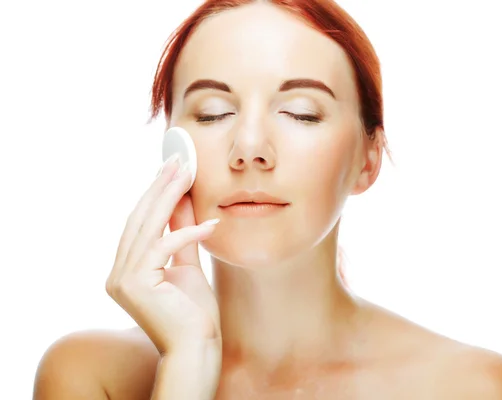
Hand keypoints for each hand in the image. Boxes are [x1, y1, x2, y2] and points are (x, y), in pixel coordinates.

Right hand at [106, 156, 221, 355]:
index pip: (140, 224)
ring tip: (188, 174)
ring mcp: (121, 279)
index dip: (155, 194)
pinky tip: (211, 224)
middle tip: (177, 159)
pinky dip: (188, 234)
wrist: (196, 349)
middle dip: (160, 187)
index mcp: (127, 270)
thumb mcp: (188, 266)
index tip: (171, 169)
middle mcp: (117, 273)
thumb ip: (181, 235)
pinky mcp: (135, 284)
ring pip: (148, 227)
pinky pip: (163, 247)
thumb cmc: (194, 314)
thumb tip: (183, 201)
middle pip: (140, 219)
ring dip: (170, 197)